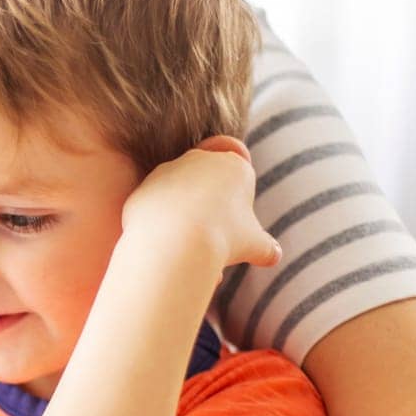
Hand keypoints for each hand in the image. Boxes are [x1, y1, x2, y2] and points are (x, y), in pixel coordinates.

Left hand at [121, 136, 279, 270]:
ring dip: (182, 210)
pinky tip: (165, 239)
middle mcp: (199, 159)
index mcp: (233, 165)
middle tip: (211, 230)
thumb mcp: (254, 245)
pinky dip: (160, 219)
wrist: (177, 242)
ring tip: (187, 240)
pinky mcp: (143, 187)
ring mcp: (167, 170)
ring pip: (178, 190)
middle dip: (209, 201)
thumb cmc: (223, 239)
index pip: (238, 170)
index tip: (232, 215)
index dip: (237, 195)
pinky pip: (155, 203)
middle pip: (207, 178)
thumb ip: (265, 247)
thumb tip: (272, 255)